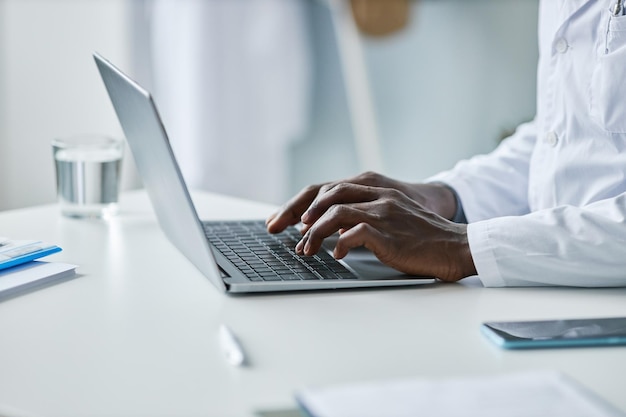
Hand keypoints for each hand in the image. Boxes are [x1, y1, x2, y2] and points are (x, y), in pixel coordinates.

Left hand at [266, 171, 457, 233]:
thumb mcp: (391, 216)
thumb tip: (330, 228)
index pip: (328, 187)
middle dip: (297, 212)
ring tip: (305, 249)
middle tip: (280, 230)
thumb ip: (363, 214)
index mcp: (375, 188)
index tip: (282, 218)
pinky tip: (335, 256)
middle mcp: (377, 195)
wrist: (456, 245)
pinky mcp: (389, 232)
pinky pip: (354, 233)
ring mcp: (383, 211)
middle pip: (326, 194)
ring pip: (335, 213)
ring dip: (314, 233)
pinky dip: (338, 245)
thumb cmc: (422, 236)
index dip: (301, 202)